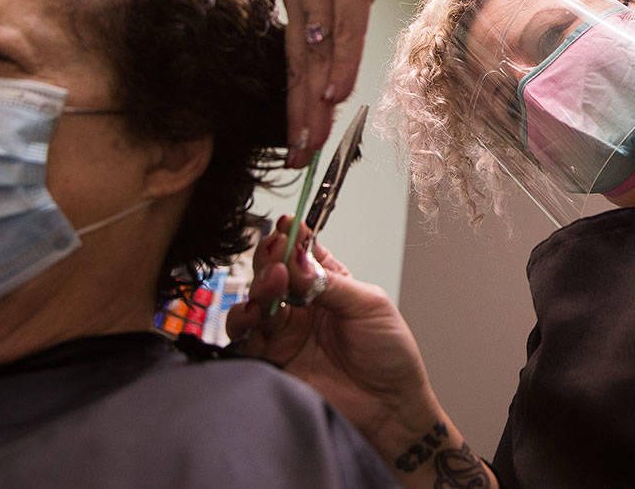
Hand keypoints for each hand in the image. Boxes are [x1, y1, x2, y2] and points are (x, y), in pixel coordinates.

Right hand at [225, 216, 442, 456]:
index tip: (287, 227)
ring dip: (259, 286)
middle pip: (271, 270)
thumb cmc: (389, 354)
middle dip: (271, 257)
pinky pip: (246, 335)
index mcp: (328, 282)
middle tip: (278, 255)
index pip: (300, 250)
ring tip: (274, 280)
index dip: (291, 236)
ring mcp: (284, 331)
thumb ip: (331, 282)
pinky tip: (255, 311)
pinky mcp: (271, 358)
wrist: (389, 407)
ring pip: (254, 299)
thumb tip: (298, 256)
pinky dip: (244, 319)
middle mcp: (300, 303)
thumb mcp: (370, 305)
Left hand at [280, 0, 572, 163]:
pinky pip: (343, 27)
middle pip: (297, 65)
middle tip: (297, 158)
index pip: (292, 60)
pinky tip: (335, 93)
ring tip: (311, 140)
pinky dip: (338, 61)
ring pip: (316, 53)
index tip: (295, 142)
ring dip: (313, 101)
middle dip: (297, 116)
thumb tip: (339, 50)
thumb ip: (340, 8)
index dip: (293, 104)